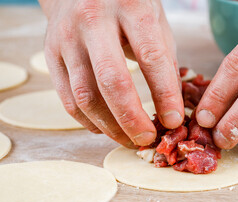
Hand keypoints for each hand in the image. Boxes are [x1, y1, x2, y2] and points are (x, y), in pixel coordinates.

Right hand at [39, 0, 183, 146]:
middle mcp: (94, 20)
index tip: (173, 121)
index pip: (151, 57)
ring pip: (85, 95)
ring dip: (110, 126)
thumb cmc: (127, 7)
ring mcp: (67, 37)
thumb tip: (171, 108)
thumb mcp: (155, 22)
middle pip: (112, 80)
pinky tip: (106, 128)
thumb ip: (165, 61)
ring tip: (129, 139)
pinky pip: (68, 97)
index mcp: (131, 7)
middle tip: (147, 139)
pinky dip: (88, 120)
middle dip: (132, 118)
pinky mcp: (50, 53)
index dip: (164, 94)